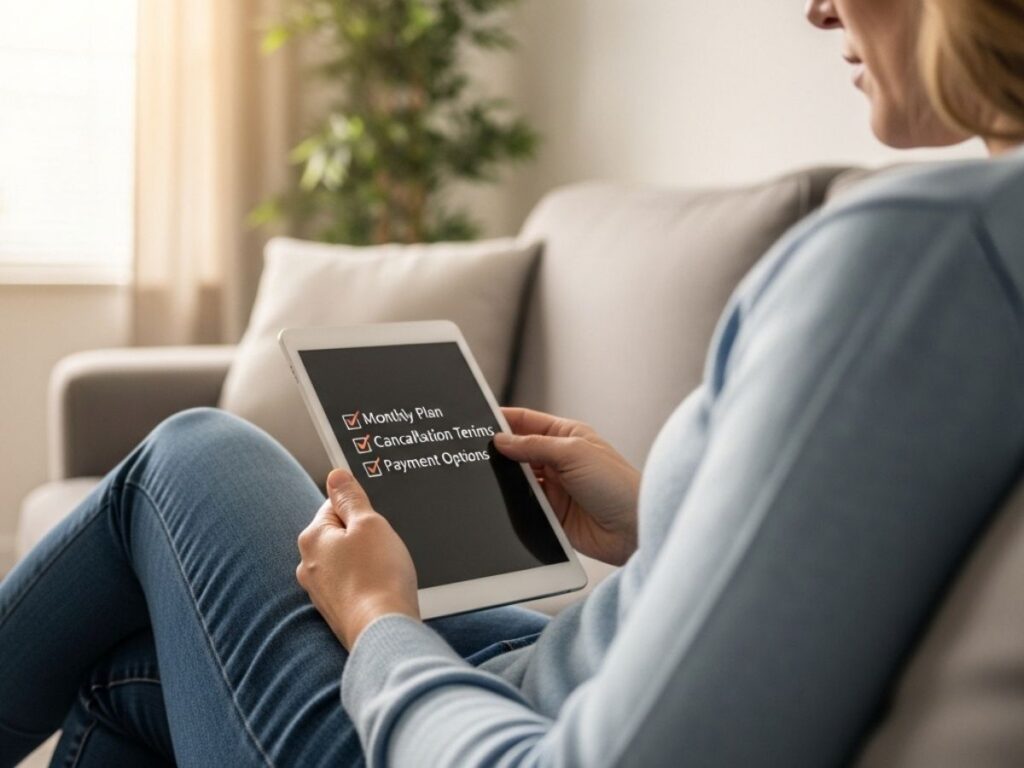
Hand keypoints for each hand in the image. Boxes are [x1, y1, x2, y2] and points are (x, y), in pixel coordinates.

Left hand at [296, 468, 419, 649]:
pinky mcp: (335, 611)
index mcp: (312, 537)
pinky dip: (367, 584)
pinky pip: (353, 585)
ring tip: (385, 572)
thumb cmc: (378, 576)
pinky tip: (382, 590)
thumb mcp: (370, 523)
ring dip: (367, 562)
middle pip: (340, 535)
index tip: (377, 522)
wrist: (383, 630)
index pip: (334, 506)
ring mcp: (320, 591)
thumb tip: (336, 475)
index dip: (362, 510)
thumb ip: (350, 497)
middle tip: (384, 548)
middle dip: (365, 538)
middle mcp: (308, 564)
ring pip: (347, 562)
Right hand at [493, 407, 640, 565]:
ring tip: (485, 478)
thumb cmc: (618, 485)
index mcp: (567, 436)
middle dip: (500, 452)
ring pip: (518, 480)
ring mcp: (555, 488)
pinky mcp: (552, 514)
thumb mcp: (574, 454)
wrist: (635, 530)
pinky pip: (524, 506)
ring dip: (506, 480)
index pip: (527, 422)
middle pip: (519, 451)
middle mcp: (559, 460)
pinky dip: (513, 504)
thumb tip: (501, 440)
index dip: (504, 420)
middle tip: (474, 452)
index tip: (478, 422)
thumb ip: (535, 446)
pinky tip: (502, 502)